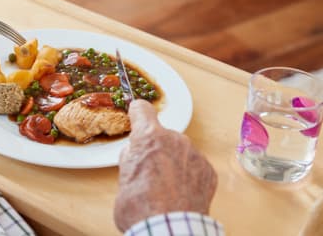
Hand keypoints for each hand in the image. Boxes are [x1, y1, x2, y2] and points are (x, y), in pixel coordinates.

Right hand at [113, 100, 217, 231]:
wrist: (168, 230)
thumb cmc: (140, 206)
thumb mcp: (123, 177)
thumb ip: (131, 157)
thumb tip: (136, 152)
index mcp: (148, 137)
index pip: (142, 109)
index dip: (137, 113)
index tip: (137, 114)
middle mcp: (174, 139)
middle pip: (163, 135)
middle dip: (156, 148)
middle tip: (148, 170)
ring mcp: (194, 154)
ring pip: (180, 150)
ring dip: (173, 161)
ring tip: (165, 186)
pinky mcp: (208, 171)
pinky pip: (194, 166)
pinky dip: (188, 175)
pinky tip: (179, 192)